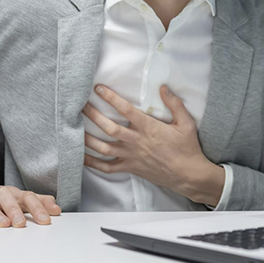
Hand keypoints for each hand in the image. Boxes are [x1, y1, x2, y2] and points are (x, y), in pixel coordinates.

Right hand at [0, 171, 61, 227]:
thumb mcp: (15, 198)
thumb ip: (36, 202)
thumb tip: (56, 208)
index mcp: (10, 193)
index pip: (26, 197)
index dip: (37, 207)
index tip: (46, 220)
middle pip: (6, 195)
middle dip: (14, 209)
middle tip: (21, 224)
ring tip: (2, 224)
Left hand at [83, 84, 224, 206]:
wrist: (188, 174)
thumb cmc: (187, 148)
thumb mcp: (186, 123)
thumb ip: (175, 104)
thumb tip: (163, 88)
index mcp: (149, 128)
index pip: (126, 110)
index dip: (111, 98)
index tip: (99, 89)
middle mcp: (136, 142)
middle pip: (109, 127)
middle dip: (93, 115)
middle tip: (81, 105)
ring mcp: (131, 156)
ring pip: (103, 148)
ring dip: (87, 138)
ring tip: (75, 128)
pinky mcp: (130, 168)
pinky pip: (107, 167)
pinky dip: (93, 163)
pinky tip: (82, 156)